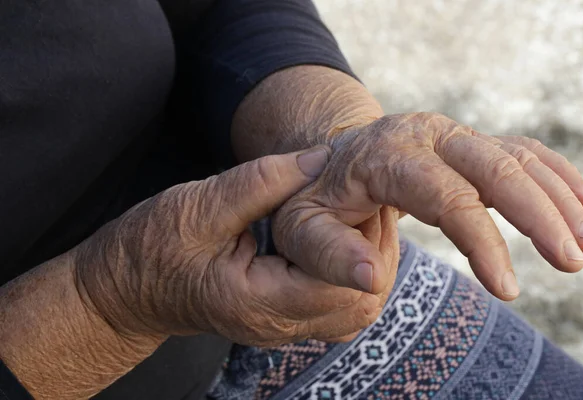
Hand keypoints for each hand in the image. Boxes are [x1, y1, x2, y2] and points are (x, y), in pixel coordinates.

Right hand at [74, 146, 387, 345]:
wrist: (126, 290)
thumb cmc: (152, 247)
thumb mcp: (199, 205)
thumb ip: (262, 182)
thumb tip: (321, 158)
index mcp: (258, 303)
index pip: (339, 283)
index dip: (363, 239)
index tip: (362, 196)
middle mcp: (278, 326)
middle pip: (360, 304)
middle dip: (375, 250)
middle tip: (368, 201)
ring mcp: (283, 327)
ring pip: (356, 309)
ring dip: (368, 261)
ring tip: (359, 215)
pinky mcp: (284, 316)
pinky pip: (338, 305)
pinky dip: (352, 270)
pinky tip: (343, 236)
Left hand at [272, 112, 582, 300]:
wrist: (330, 162)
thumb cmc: (315, 200)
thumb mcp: (302, 228)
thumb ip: (327, 252)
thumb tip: (369, 279)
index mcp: (386, 155)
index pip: (446, 197)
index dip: (482, 241)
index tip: (507, 289)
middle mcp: (425, 135)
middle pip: (494, 167)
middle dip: (538, 215)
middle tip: (571, 261)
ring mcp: (450, 134)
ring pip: (515, 157)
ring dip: (556, 196)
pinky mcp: (466, 141)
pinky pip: (520, 150)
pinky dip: (555, 174)